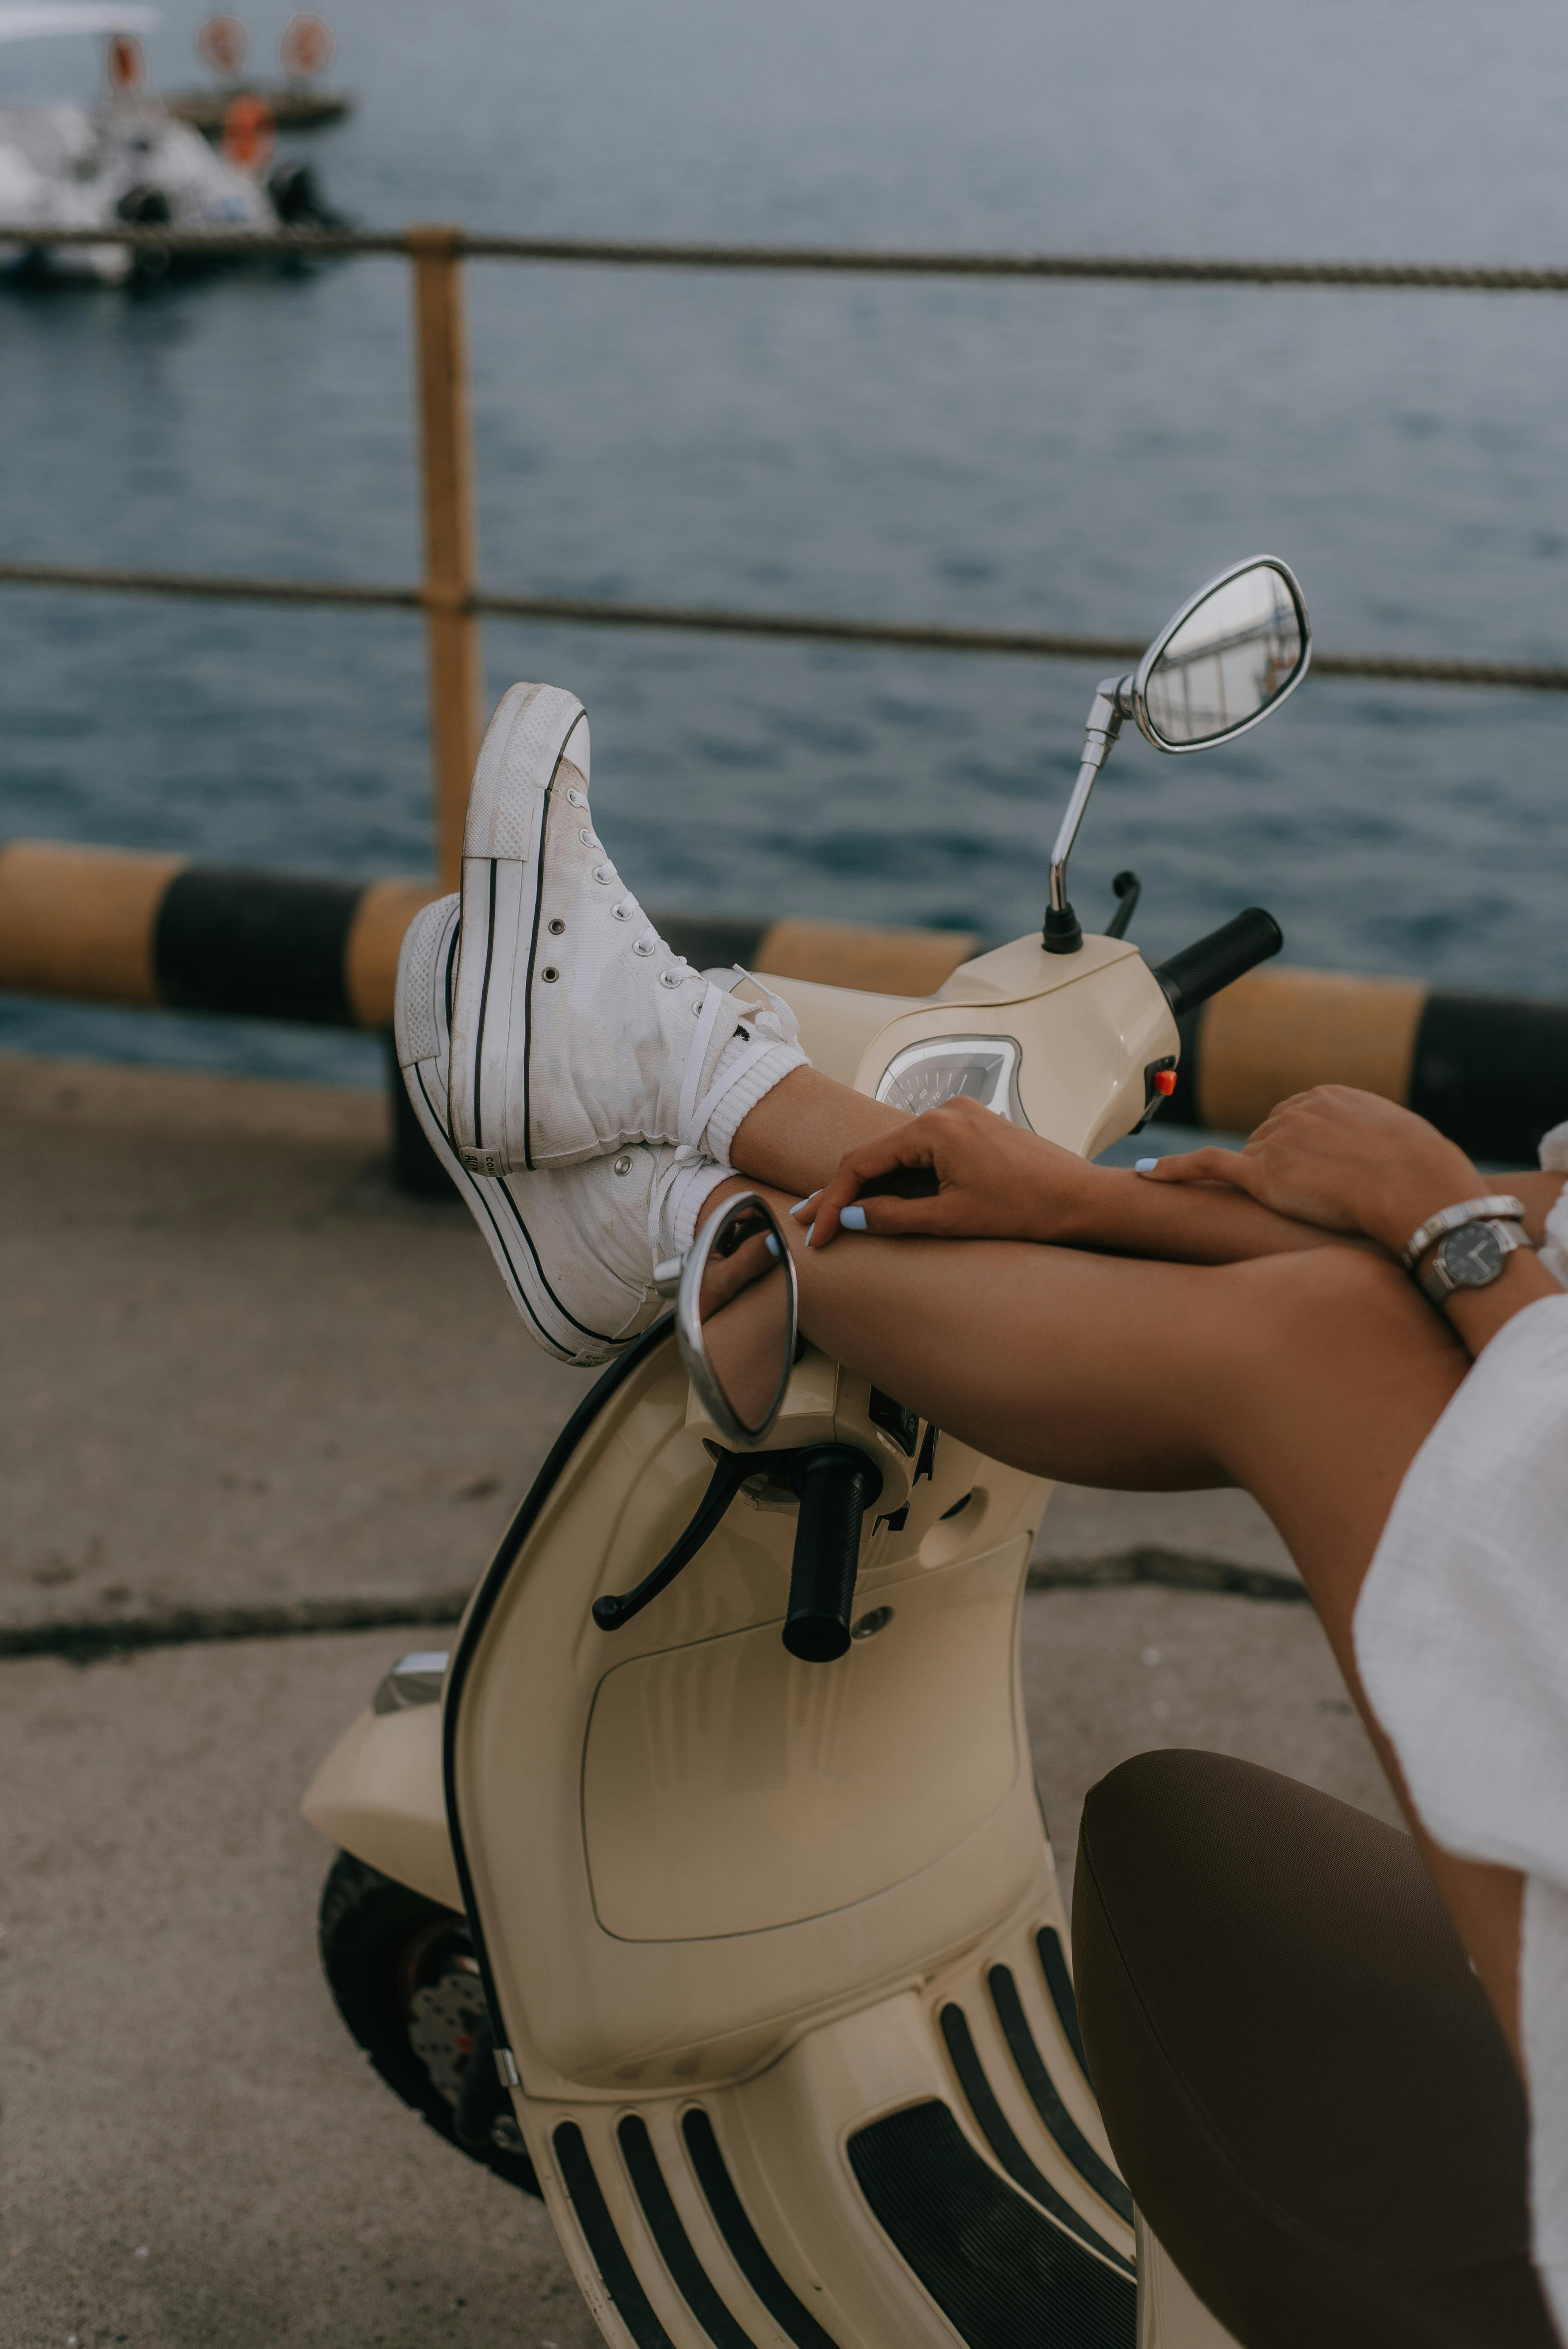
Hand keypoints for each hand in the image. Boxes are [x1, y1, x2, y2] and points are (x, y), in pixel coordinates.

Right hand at [801, 1096, 1097, 1246]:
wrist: (1083, 1201)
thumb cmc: (1026, 1211)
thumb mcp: (951, 1220)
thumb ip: (894, 1217)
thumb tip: (850, 1217)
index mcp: (935, 1129)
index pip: (863, 1162)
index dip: (833, 1200)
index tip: (817, 1232)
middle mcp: (945, 1112)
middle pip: (876, 1153)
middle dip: (841, 1190)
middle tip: (807, 1220)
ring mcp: (962, 1117)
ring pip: (898, 1152)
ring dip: (870, 1183)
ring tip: (837, 1212)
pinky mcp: (976, 1128)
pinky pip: (924, 1151)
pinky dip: (900, 1175)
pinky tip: (882, 1196)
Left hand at [1137, 1085, 1481, 1254]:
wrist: (1417, 1186)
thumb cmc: (1422, 1170)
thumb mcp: (1398, 1136)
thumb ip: (1367, 1138)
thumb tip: (1370, 1155)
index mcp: (1326, 1096)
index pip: (1297, 1124)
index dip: (1308, 1155)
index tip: (1327, 1173)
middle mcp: (1294, 1110)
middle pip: (1270, 1143)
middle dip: (1289, 1170)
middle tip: (1332, 1194)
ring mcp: (1276, 1139)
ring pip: (1255, 1165)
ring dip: (1276, 1186)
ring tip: (1323, 1202)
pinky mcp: (1262, 1173)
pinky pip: (1208, 1167)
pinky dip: (1174, 1170)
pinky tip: (1147, 1176)